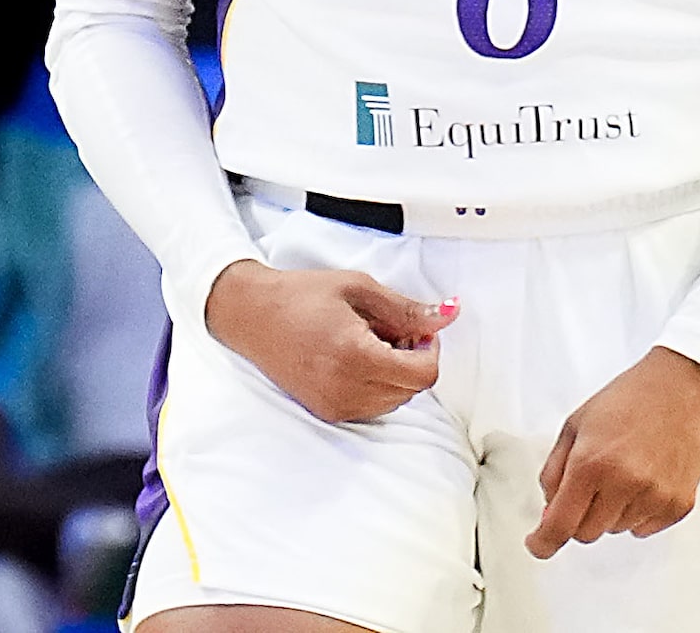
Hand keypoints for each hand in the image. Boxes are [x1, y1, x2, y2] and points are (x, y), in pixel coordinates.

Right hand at [203, 261, 452, 423]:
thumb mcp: (361, 289)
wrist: (251, 314)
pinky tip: (359, 359)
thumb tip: (448, 315)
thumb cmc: (301, 296)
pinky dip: (378, 385)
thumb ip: (408, 309)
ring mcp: (332, 405)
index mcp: (355, 356)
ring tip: (373, 342)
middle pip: (411, 390)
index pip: (422, 375)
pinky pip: (371, 407)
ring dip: (397, 374)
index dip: (430, 349)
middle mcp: (344, 389)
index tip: (418, 328)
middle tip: (395, 330)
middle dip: (414, 360)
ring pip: (394, 401)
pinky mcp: (324, 411)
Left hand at [527, 347, 699, 558]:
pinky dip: (639, 512)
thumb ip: (554, 472)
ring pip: (616, 530)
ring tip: (626, 471)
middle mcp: (624, 483)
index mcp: (592, 463)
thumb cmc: (631, 398)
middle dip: (581, 515)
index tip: (540, 545)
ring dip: (612, 511)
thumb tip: (549, 511)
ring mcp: (655, 495)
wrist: (683, 385)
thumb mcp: (575, 425)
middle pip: (586, 534)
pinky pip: (645, 528)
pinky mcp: (679, 502)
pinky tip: (646, 479)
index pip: (560, 525)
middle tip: (593, 484)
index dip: (544, 543)